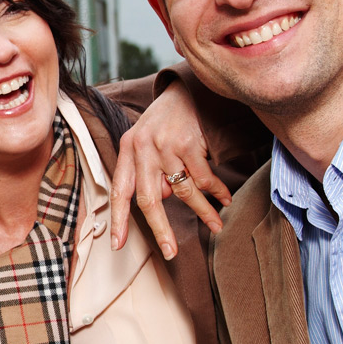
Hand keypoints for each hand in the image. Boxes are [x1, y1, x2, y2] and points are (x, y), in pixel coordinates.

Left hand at [109, 77, 231, 255]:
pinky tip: (225, 199)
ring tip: (216, 226)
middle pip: (149, 200)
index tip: (117, 244)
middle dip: (161, 230)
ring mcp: (166, 147)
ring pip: (184, 192)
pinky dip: (217, 192)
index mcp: (128, 151)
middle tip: (170, 252)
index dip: (118, 219)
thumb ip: (148, 172)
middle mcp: (143, 150)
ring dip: (204, 213)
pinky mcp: (190, 144)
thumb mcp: (146, 143)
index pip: (119, 190)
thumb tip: (162, 200)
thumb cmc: (164, 124)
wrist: (185, 91)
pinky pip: (203, 179)